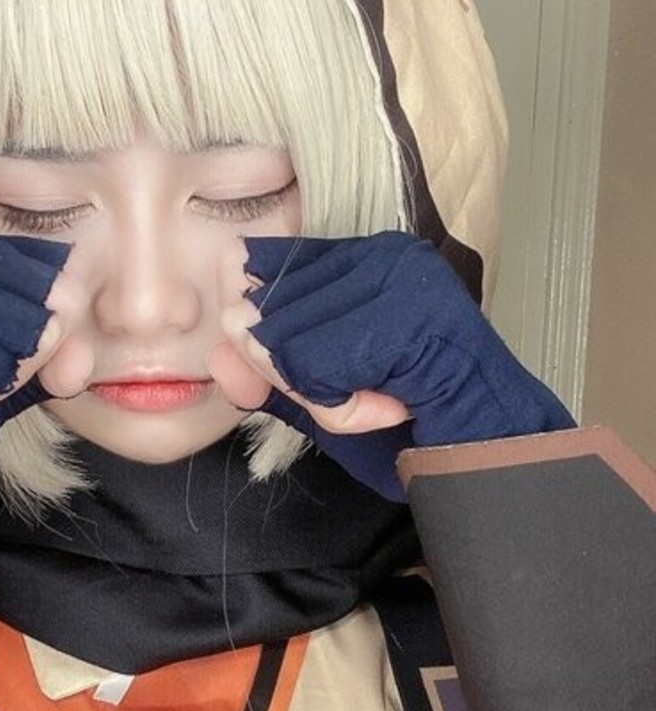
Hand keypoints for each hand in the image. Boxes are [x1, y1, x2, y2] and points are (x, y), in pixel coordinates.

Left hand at [213, 232, 572, 499]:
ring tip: (385, 405)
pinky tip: (394, 410)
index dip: (270, 338)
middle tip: (363, 402)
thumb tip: (215, 352)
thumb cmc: (417, 427)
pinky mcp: (413, 320)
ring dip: (327, 399)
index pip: (274, 275)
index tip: (318, 379)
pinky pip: (323, 371)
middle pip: (274, 314)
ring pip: (294, 347)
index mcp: (368, 257)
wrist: (495, 456)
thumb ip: (271, 376)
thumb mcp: (325, 400)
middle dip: (302, 380)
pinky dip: (345, 410)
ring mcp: (405, 282)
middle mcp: (387, 254)